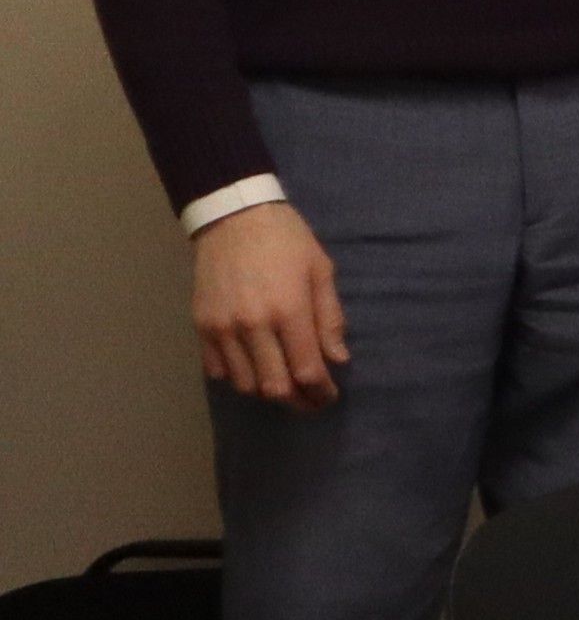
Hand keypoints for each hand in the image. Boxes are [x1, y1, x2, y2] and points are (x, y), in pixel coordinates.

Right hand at [189, 202, 348, 410]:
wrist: (233, 217)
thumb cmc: (287, 240)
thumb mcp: (321, 271)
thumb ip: (330, 318)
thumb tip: (337, 359)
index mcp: (289, 310)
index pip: (306, 371)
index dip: (320, 392)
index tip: (329, 397)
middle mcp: (253, 325)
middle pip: (274, 387)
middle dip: (297, 402)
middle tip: (311, 401)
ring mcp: (222, 328)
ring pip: (244, 384)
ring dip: (267, 391)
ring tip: (284, 384)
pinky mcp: (201, 326)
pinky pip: (218, 370)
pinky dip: (238, 377)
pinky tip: (254, 367)